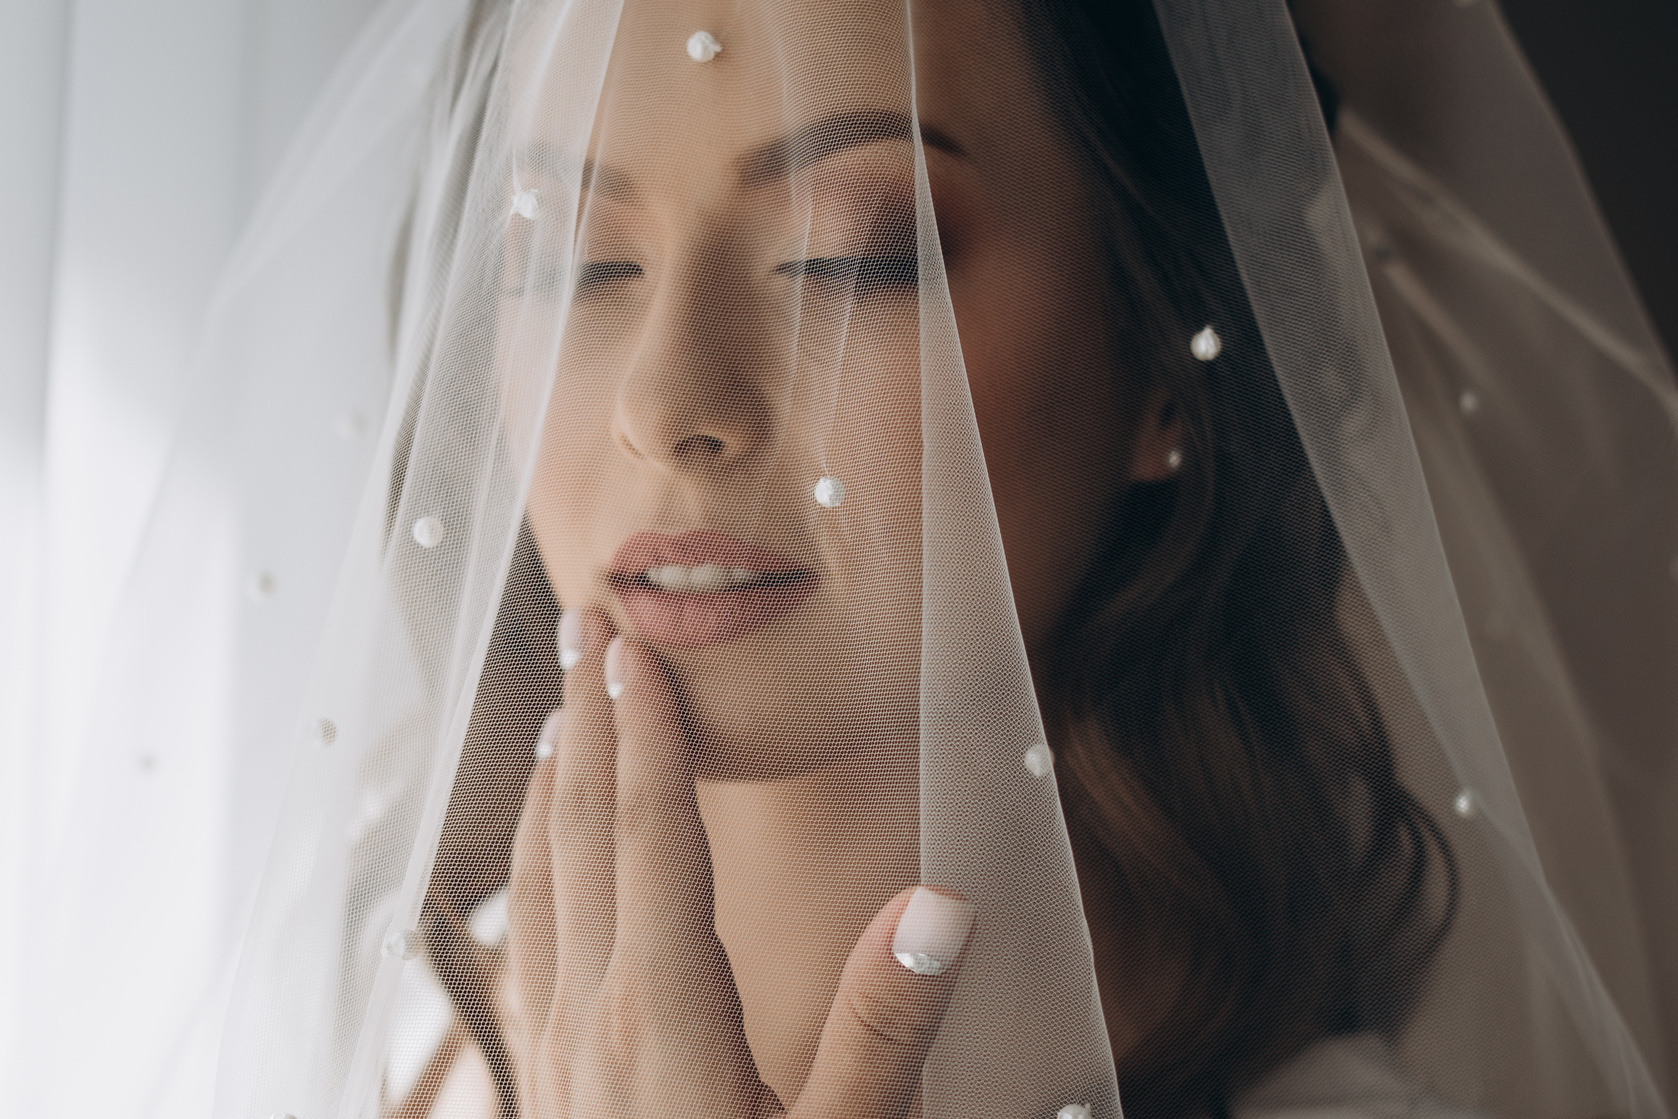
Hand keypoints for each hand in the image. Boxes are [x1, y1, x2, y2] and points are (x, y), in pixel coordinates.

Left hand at [506, 611, 975, 1117]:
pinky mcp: (539, 1082)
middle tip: (584, 627)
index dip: (649, 733)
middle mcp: (591, 1014)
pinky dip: (530, 868)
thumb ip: (886, 1025)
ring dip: (549, 784)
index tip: (637, 649)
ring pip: (536, 883)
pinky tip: (542, 862)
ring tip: (560, 714)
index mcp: (665, 1012)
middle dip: (587, 719)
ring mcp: (552, 1049)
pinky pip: (522, 942)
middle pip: (580, 833)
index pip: (654, 837)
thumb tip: (942, 903)